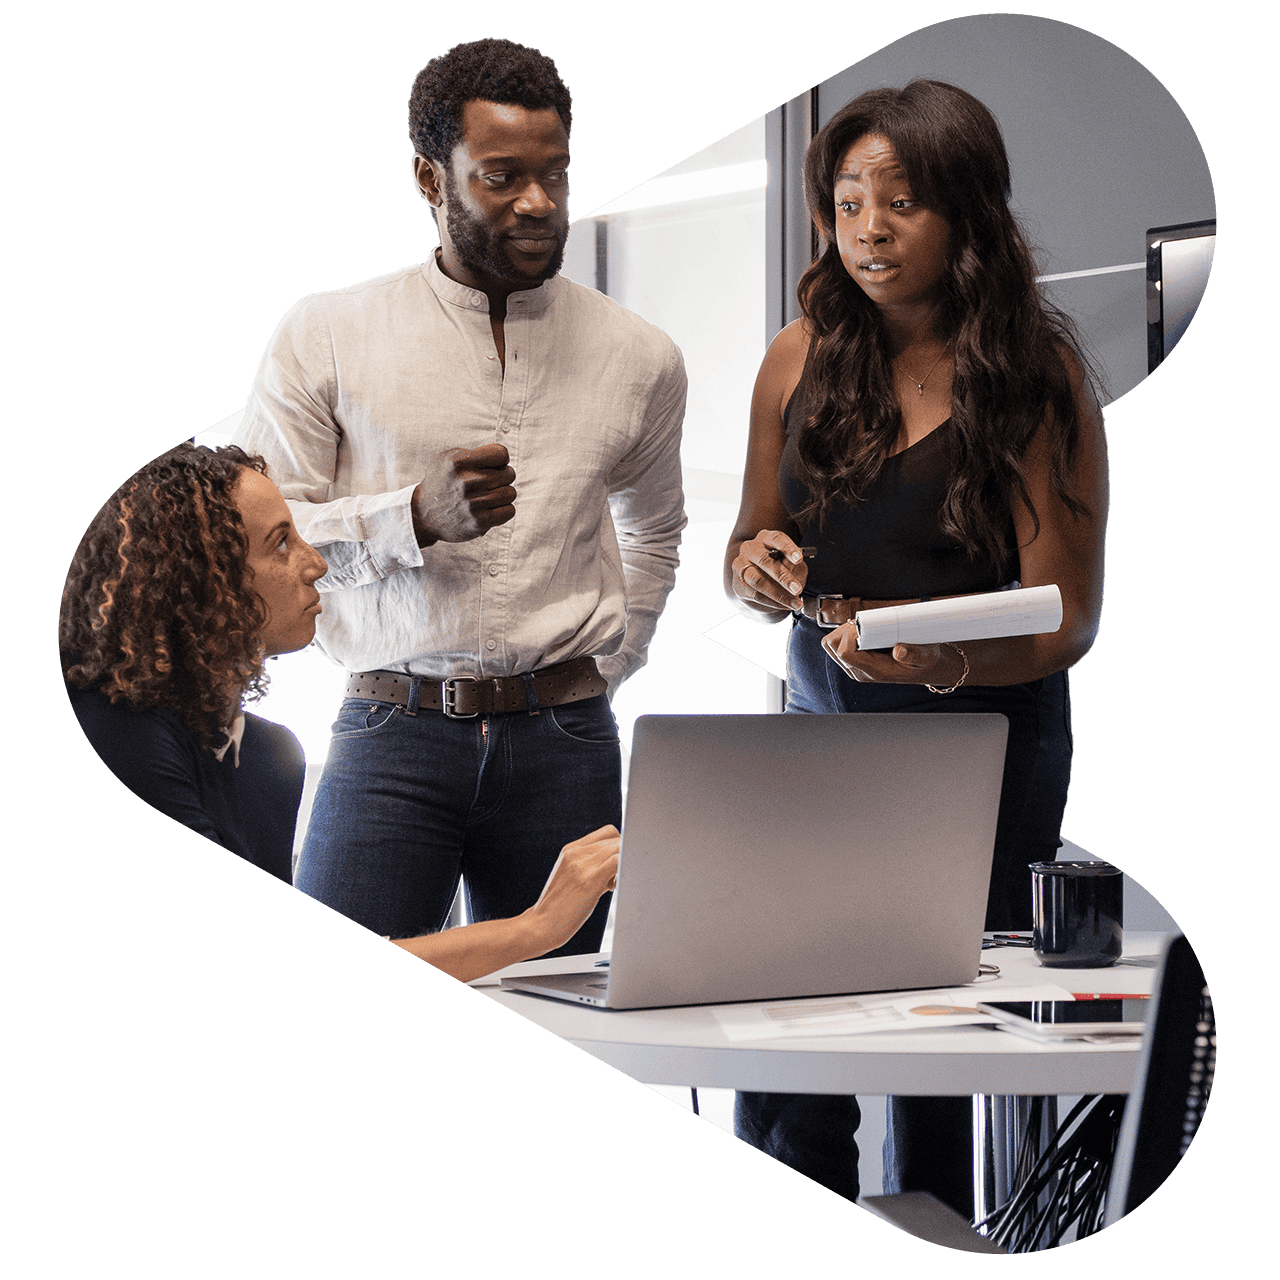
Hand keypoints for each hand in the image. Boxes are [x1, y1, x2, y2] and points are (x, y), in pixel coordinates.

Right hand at [412, 443, 516, 543]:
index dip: (500, 459)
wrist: (423, 514)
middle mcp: (466, 482)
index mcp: (459, 462)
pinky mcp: (478, 522)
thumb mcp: (448, 458)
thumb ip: (475, 452)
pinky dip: (504, 509)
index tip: (491, 466)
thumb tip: (504, 457)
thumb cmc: (442, 482)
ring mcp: (472, 503)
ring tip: (489, 495)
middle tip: (490, 482)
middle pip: (509, 474)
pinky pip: (509, 511)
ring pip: (510, 493)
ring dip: (503, 494)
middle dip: (503, 476)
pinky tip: (492, 508)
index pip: (501, 454)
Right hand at [524, 825, 619, 954]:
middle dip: (622, 856)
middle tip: (612, 879)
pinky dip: (624, 870)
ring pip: (619, 848)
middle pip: (615, 839)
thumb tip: (616, 866)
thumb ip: (591, 866)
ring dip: (623, 864)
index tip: (615, 865)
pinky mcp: (590, 879)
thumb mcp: (571, 877)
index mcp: (570, 849)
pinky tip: (612, 887)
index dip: (617, 847)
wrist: (540, 925)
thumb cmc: (559, 906)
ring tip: (609, 885)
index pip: (607, 832)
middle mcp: (576, 852)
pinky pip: (618, 861)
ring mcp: (582, 865)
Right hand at [731, 529, 807, 616]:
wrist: (760, 585)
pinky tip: (784, 605)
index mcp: (766, 538)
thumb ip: (796, 567)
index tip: (799, 559)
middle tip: (797, 589)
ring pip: (757, 580)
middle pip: (764, 560)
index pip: (776, 539)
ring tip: (795, 603)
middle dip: (783, 577)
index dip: (788, 548)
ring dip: (778, 594)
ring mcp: (741, 566)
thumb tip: (793, 571)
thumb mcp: (794, 566)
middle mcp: (751, 549)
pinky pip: (755, 594)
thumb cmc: (781, 570)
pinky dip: (772, 602)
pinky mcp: (738, 584)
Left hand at [822, 625, 967, 687]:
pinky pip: (838, 644)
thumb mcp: (925, 656)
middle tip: (863, 624)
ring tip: (862, 626)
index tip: (865, 627)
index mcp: (873, 670)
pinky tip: (862, 630)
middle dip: (844, 630)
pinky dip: (846, 633)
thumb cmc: (924, 662)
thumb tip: (899, 651)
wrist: (925, 668)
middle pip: (833, 647)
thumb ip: (913, 654)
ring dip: (843, 631)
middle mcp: (860, 670)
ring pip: (831, 645)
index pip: (845, 653)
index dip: (850, 636)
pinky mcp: (856, 659)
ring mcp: (856, 666)